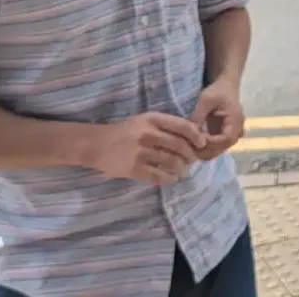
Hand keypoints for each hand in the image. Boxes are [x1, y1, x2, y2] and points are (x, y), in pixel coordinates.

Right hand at [88, 112, 207, 184]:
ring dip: (181, 168)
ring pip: (171, 161)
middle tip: (192, 160)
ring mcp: (141, 151)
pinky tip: (171, 178)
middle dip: (190, 155)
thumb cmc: (126, 132)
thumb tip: (192, 136)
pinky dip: (169, 178)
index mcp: (153, 119)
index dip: (196, 136)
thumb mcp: (145, 121)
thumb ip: (165, 126)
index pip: (182, 126)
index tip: (201, 144)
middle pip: (179, 146)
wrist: (97, 144)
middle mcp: (148, 134)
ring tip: (183, 171)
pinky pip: (158, 175)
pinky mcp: (134, 168)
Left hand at [190, 78, 245, 160]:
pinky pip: (217, 147)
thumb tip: (190, 133)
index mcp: (235, 120)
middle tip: (189, 148)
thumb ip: (199, 116)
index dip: (211, 142)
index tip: (196, 140)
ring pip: (220, 149)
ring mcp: (232, 134)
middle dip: (207, 150)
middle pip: (224, 147)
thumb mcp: (206, 99)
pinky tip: (194, 147)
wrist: (226, 87)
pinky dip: (206, 149)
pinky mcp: (225, 135)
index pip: (226, 139)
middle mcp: (237, 130)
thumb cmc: (217, 91)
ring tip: (190, 149)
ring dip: (206, 152)